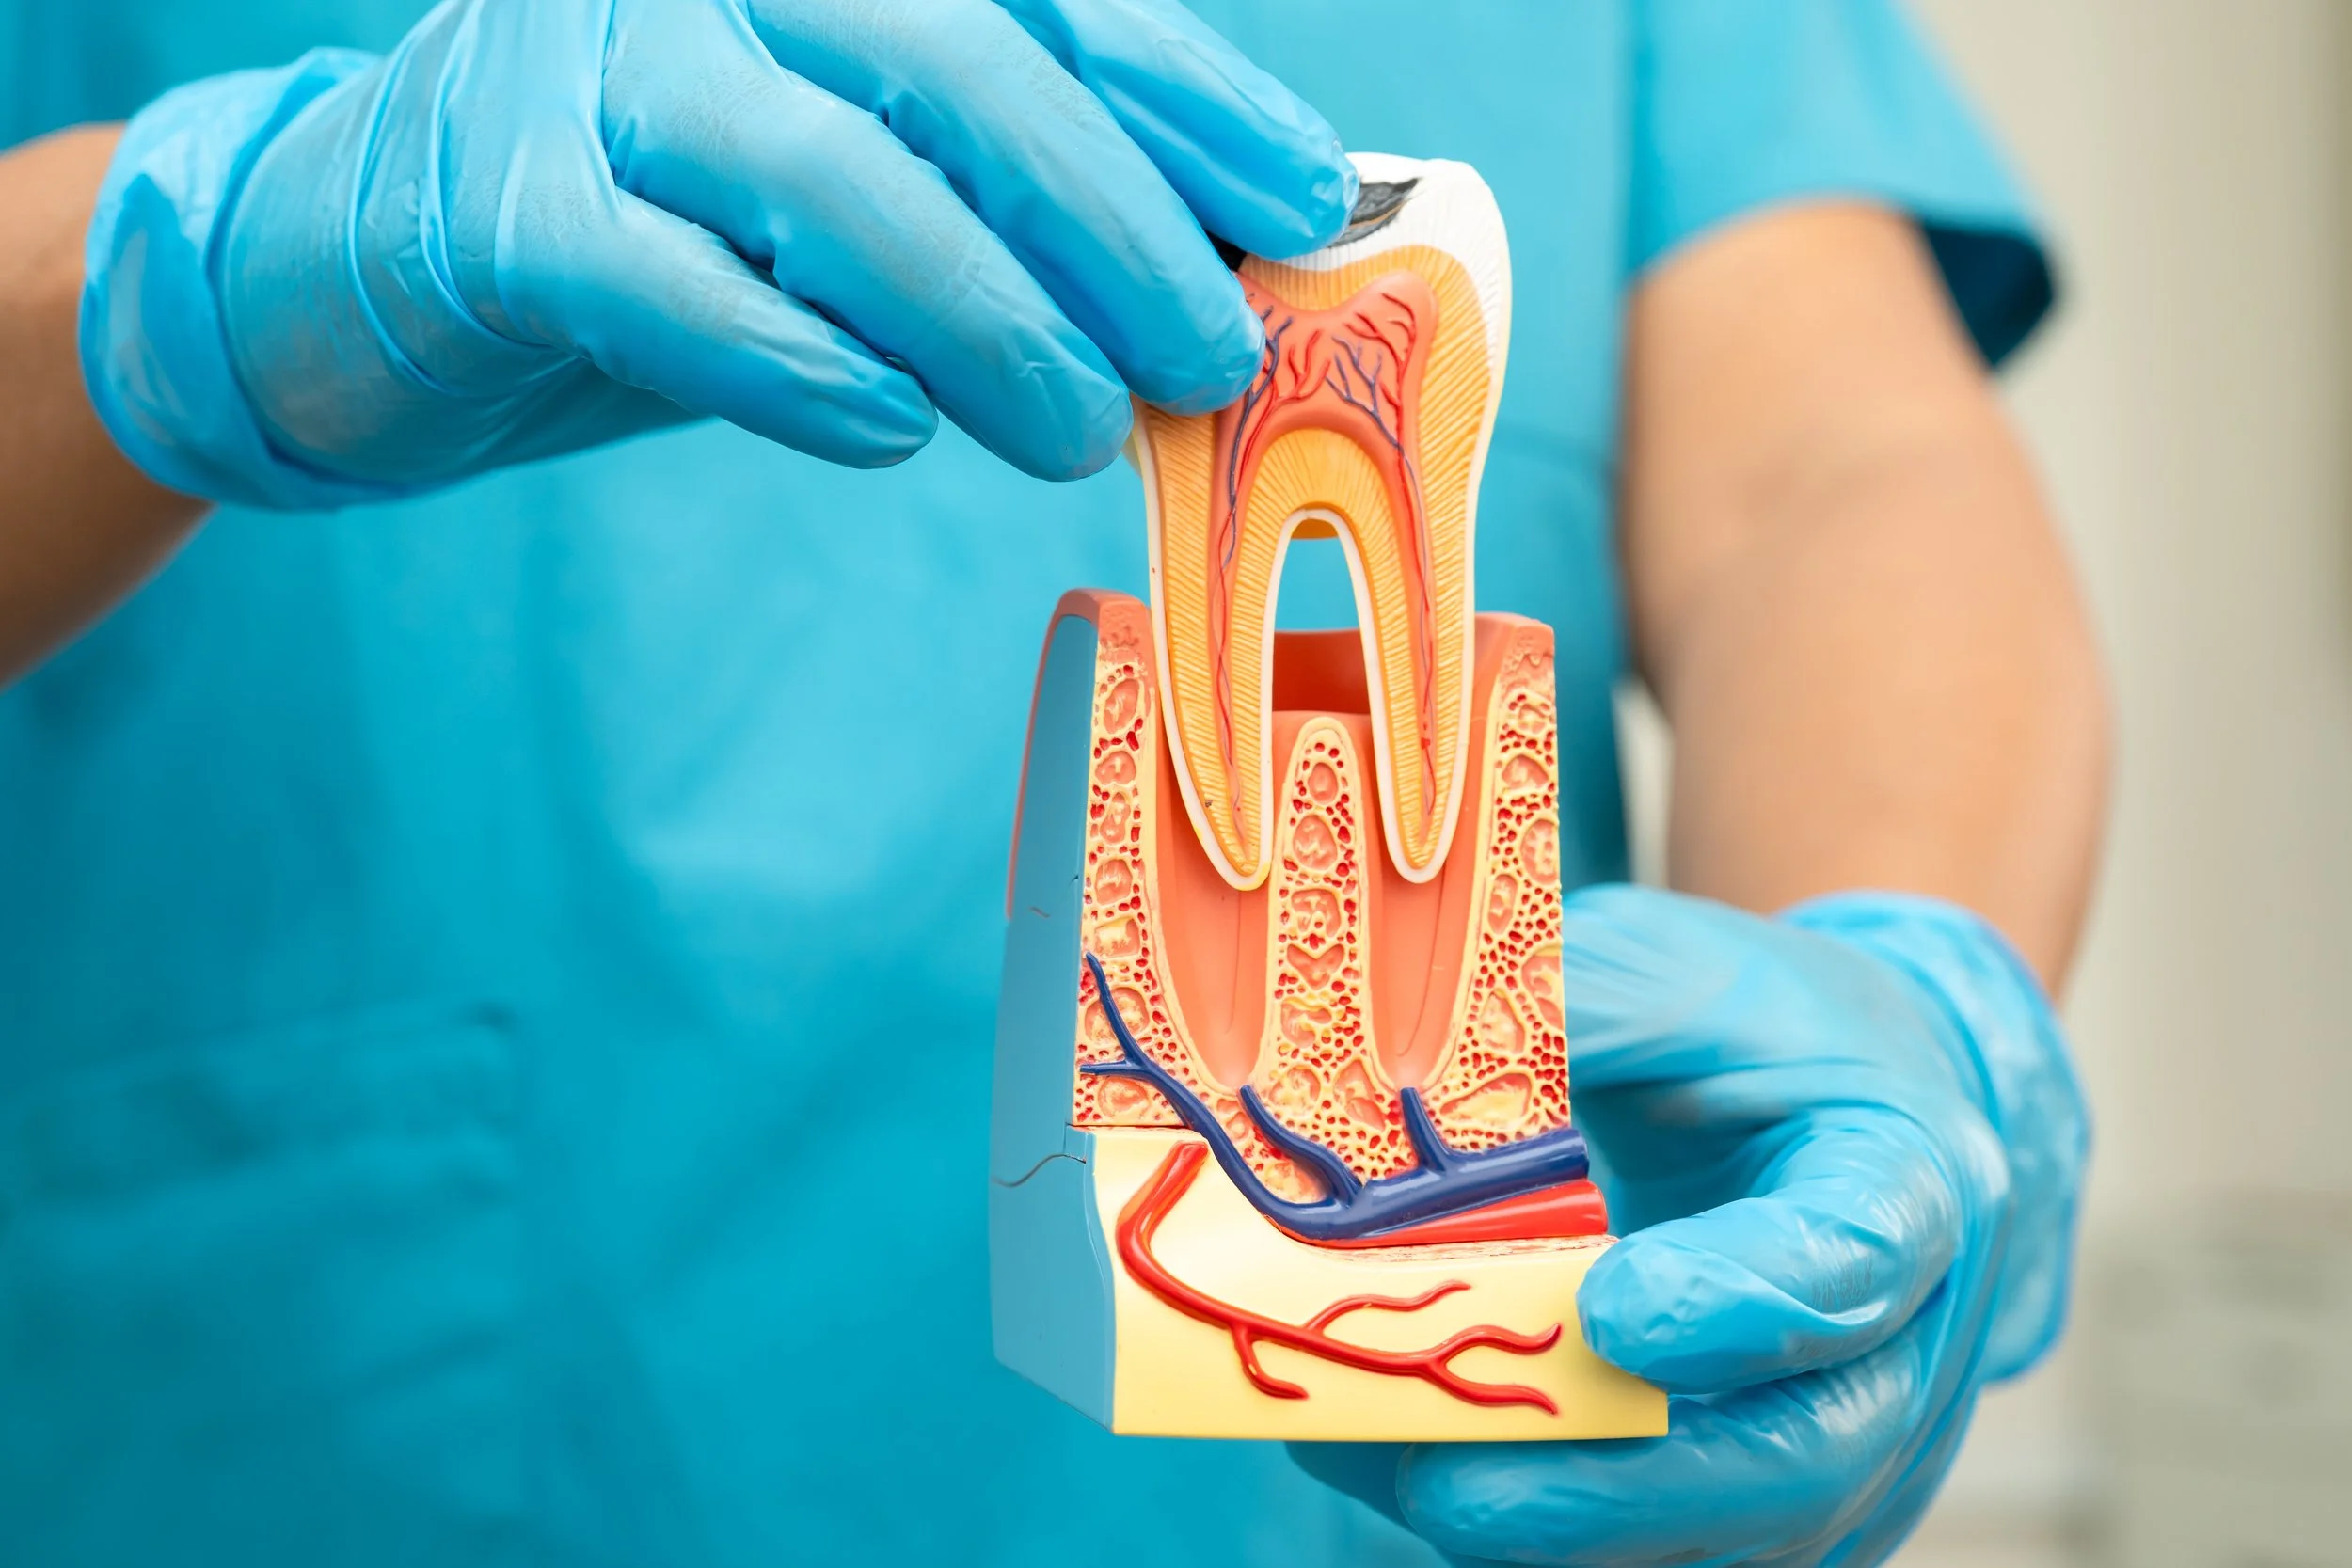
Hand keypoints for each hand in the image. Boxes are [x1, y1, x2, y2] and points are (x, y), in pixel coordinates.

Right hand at [81, 0, 1354, 506]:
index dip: (1193, 98)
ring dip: (979, 309)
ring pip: (823, 167)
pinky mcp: (494, 202)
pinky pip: (659, 280)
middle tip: (1203, 355)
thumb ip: (1006, 199)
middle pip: (957, 58)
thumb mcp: (851, 178)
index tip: (1309, 206)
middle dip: (1109, 215)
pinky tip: (889, 427)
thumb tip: (1227, 278)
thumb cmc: (670, 221)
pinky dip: (786, 357)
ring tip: (1075, 430)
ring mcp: (590, 64)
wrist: (375, 250)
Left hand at [1293, 885, 2088, 1565]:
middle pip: (1805, 1457)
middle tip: (1453, 1480)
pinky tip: (1399, 1471)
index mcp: (1904, 1175)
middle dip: (1622, 1488)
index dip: (1740, 1301)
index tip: (1612, 1313)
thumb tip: (1400, 1072)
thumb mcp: (1667, 972)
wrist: (1830, 1100)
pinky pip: (1665, 1555)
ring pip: (1730, 1539)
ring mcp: (1847, 1446)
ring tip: (1387, 1471)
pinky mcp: (1767, 1509)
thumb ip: (1567, 1016)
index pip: (1856, 1257)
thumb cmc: (1746, 1032)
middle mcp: (1904, 1340)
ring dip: (1558, 1526)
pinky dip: (1541, 1529)